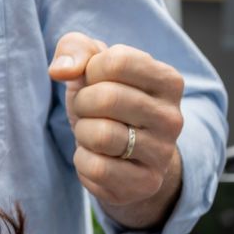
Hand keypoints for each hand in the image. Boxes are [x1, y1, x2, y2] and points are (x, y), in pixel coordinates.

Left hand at [49, 31, 186, 227]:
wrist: (125, 155)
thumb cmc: (107, 101)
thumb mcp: (92, 65)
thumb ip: (75, 49)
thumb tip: (60, 71)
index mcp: (168, 80)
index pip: (117, 61)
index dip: (91, 69)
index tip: (95, 81)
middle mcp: (173, 117)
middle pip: (107, 98)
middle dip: (83, 103)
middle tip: (90, 110)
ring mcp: (162, 153)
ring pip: (100, 135)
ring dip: (83, 132)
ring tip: (93, 133)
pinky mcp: (145, 183)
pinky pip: (96, 169)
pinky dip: (83, 160)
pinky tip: (97, 157)